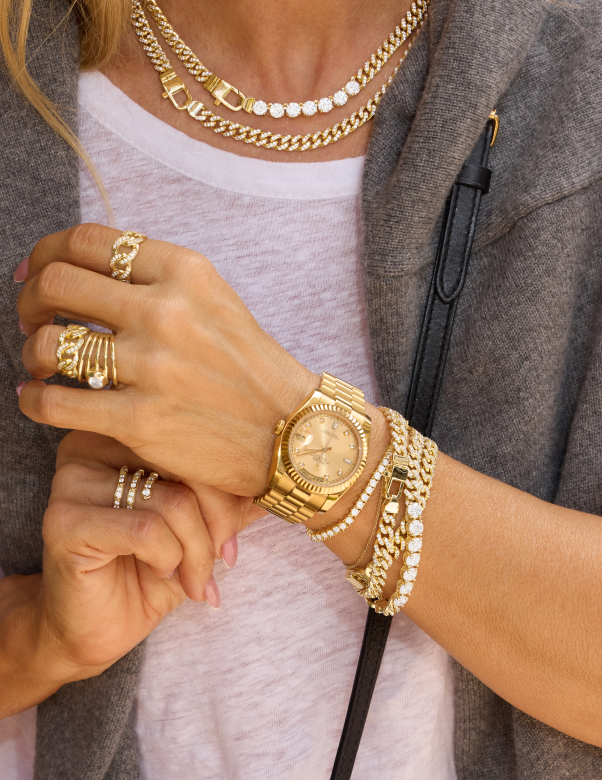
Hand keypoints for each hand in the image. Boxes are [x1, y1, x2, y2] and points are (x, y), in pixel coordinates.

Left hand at [16, 224, 319, 494]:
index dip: (44, 253)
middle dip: (29, 301)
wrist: (292, 435)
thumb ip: (158, 281)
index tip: (35, 275)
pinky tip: (39, 400)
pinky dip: (33, 401)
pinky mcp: (141, 421)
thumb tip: (83, 273)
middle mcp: (166, 312)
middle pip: (56, 283)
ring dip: (31, 354)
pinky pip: (55, 404)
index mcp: (185, 272)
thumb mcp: (216, 303)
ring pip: (49, 344)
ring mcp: (153, 368)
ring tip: (41, 367)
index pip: (86, 242)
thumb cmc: (251, 371)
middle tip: (32, 321)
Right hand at [28, 430, 250, 689]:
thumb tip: (287, 466)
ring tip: (194, 578)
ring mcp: (71, 480)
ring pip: (172, 501)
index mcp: (120, 430)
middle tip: (226, 559)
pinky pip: (146, 530)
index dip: (229, 487)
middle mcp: (89, 443)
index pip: (195, 437)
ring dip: (197, 550)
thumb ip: (234, 493)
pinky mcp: (62, 521)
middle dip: (219, 520)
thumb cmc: (149, 569)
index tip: (235, 535)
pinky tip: (163, 574)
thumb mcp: (203, 526)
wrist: (96, 627)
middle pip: (186, 462)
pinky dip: (168, 559)